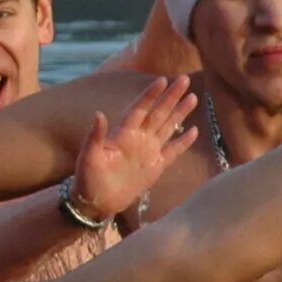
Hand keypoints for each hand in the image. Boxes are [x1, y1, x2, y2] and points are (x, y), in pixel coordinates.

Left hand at [71, 75, 199, 223]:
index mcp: (123, 134)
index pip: (140, 109)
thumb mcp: (88, 157)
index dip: (150, 95)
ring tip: (193, 97)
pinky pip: (173, 151)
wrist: (96, 202)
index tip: (162, 79)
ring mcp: (148, 151)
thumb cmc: (88, 178)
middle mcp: (138, 138)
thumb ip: (95, 136)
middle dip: (171, 96)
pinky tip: (194, 130)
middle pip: (158, 112)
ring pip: (168, 126)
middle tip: (184, 79)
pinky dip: (183, 142)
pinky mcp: (156, 167)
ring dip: (179, 112)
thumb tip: (98, 114)